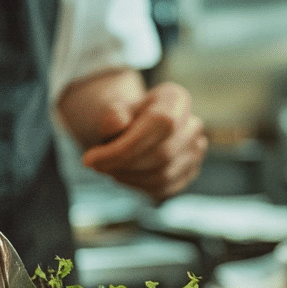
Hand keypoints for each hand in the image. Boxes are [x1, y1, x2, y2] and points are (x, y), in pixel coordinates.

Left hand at [69, 78, 206, 200]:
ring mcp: (195, 151)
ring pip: (164, 175)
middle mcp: (192, 124)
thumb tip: (118, 122)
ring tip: (109, 169)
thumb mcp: (112, 109)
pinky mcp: (190, 172)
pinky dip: (139, 186)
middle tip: (96, 166)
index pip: (160, 125)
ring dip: (129, 177)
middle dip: (124, 165)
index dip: (125, 148)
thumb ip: (112, 114)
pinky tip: (124, 176)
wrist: (134, 127)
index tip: (91, 159)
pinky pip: (165, 188)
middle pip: (162, 154)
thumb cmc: (123, 117)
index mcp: (176, 99)